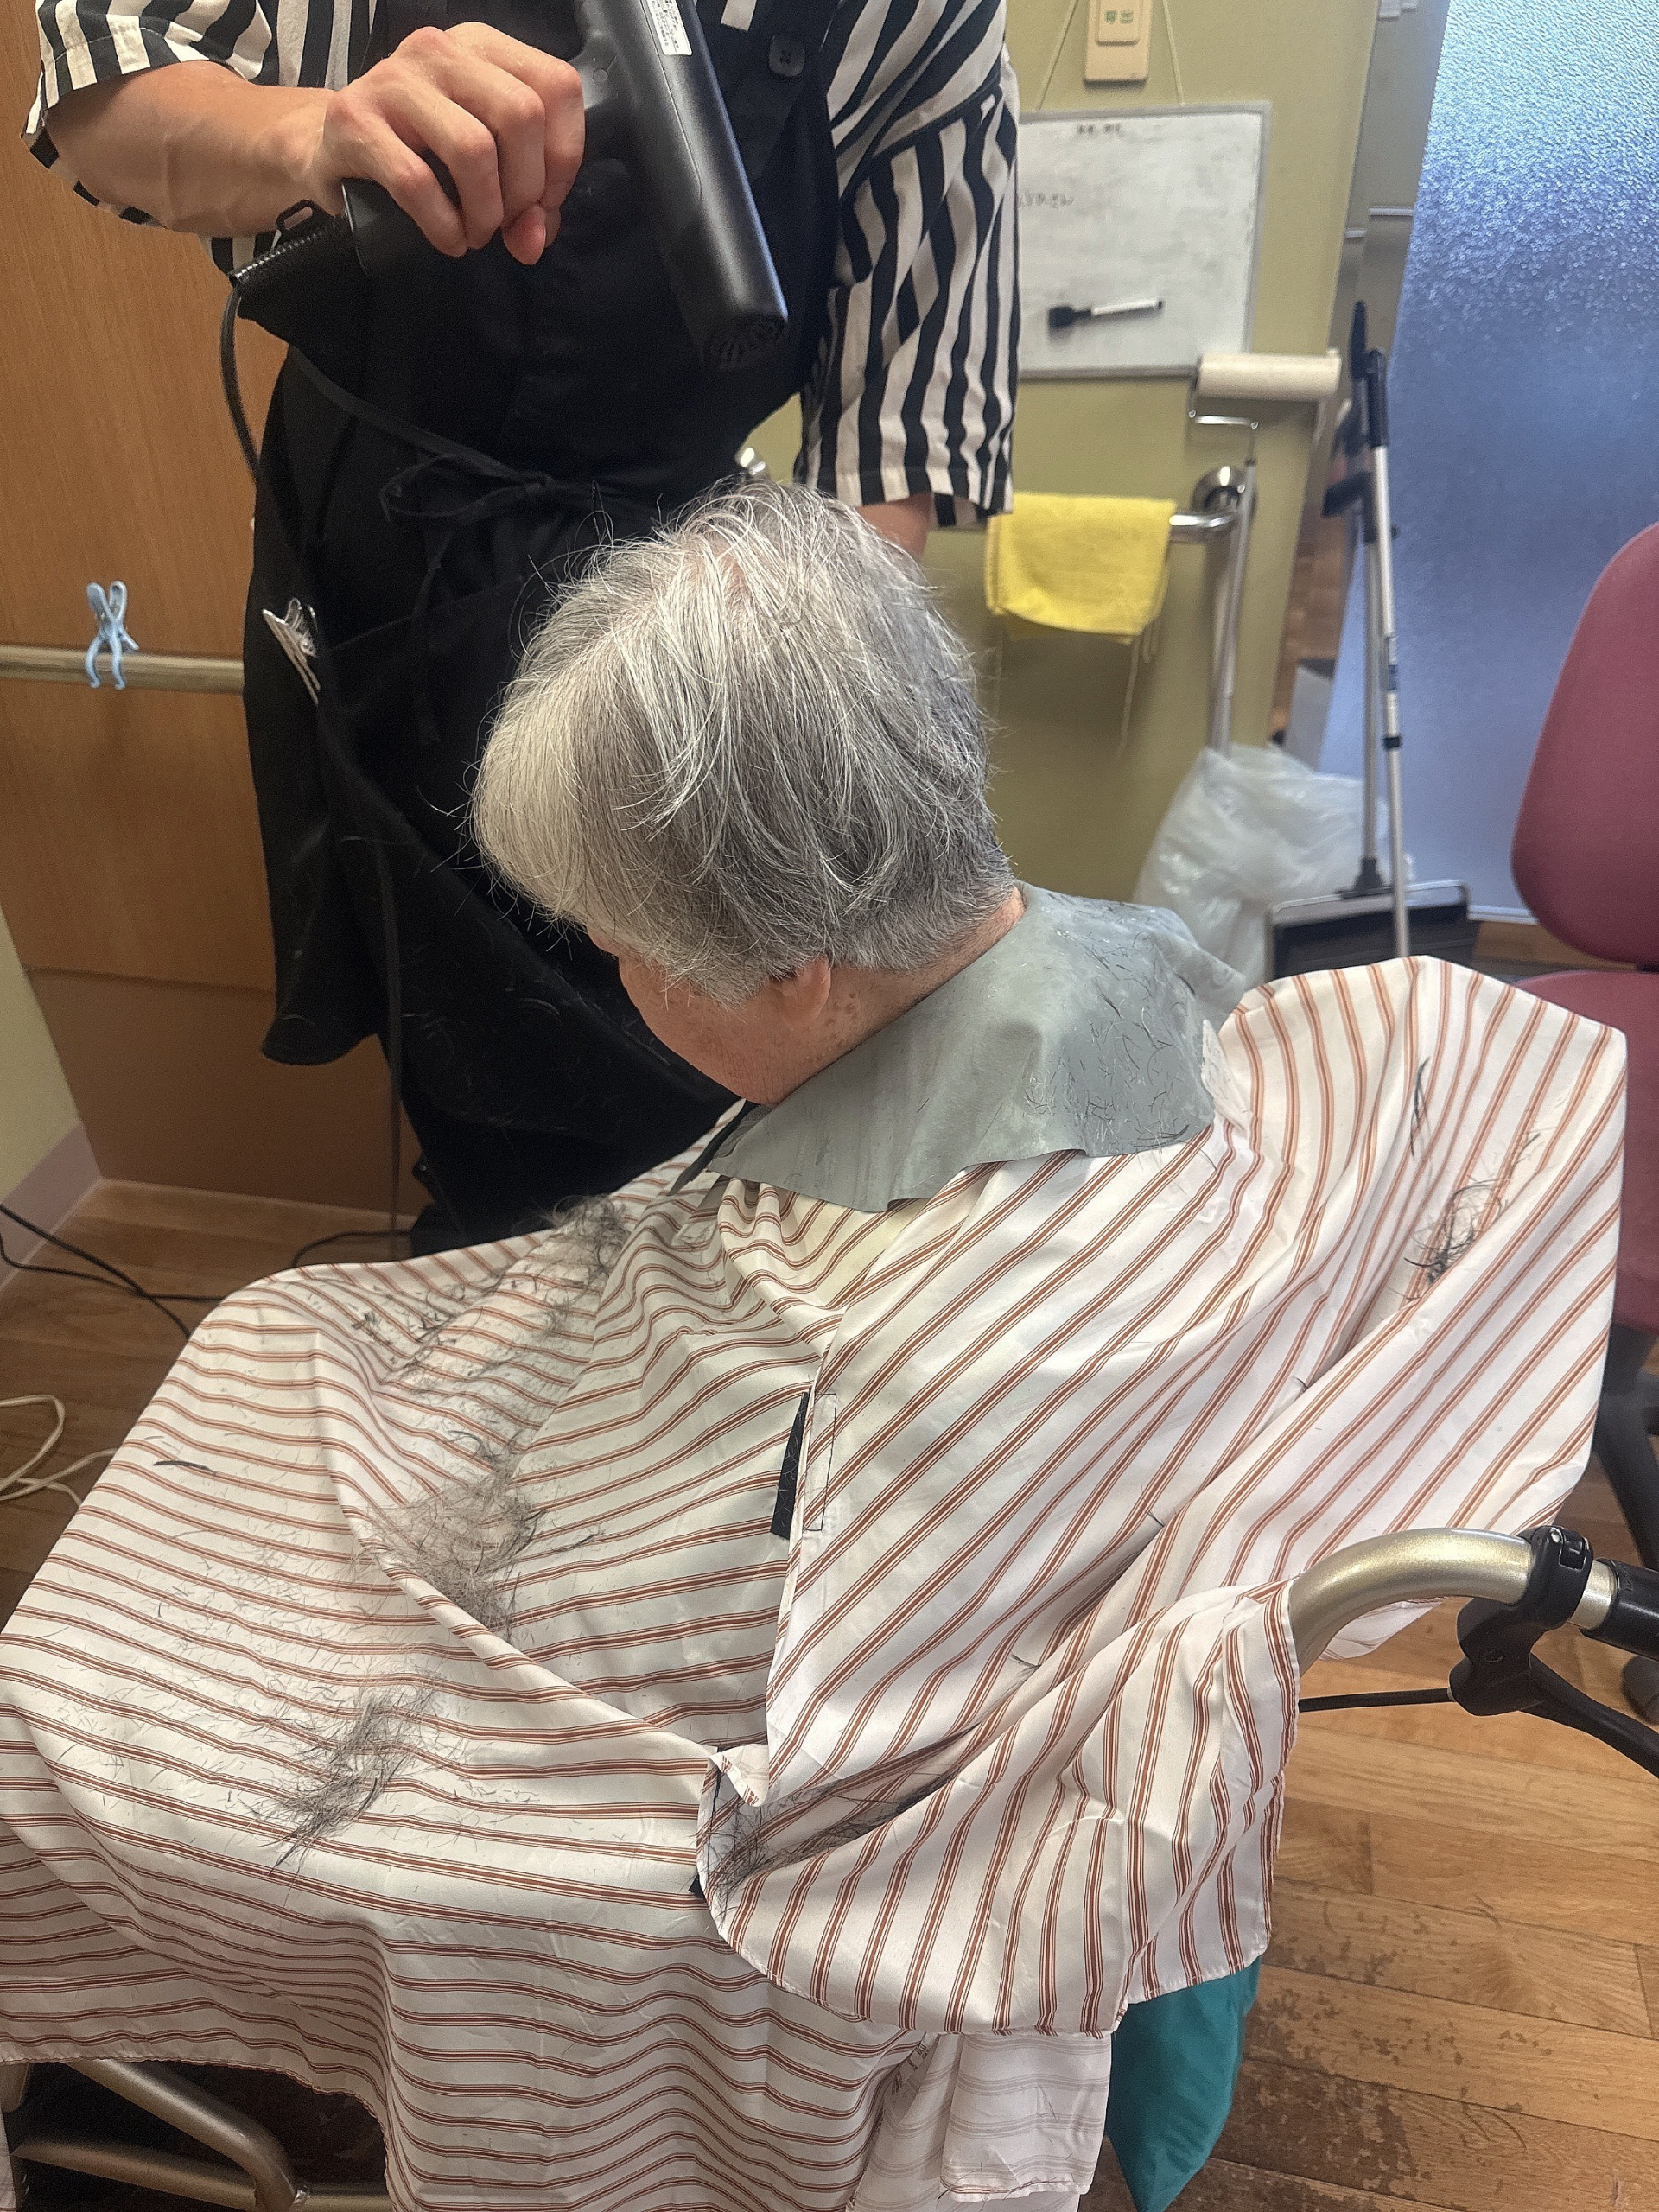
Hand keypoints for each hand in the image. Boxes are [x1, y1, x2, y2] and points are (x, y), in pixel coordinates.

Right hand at [299, 22, 584, 263]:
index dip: (565, 155)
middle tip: (507, 223)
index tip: (545, 200)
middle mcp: (439, 51)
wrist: (327, 149)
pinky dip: (443, 225)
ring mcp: (393, 80)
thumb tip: (536, 237)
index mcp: (481, 48)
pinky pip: (417, 182)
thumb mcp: (482, 163)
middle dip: (526, 189)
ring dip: (485, 212)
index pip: (556, 85)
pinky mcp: (355, 120)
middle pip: (521, 115)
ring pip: (474, 148)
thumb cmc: (416, 153)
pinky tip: (448, 239)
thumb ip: (526, 199)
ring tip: (476, 234)